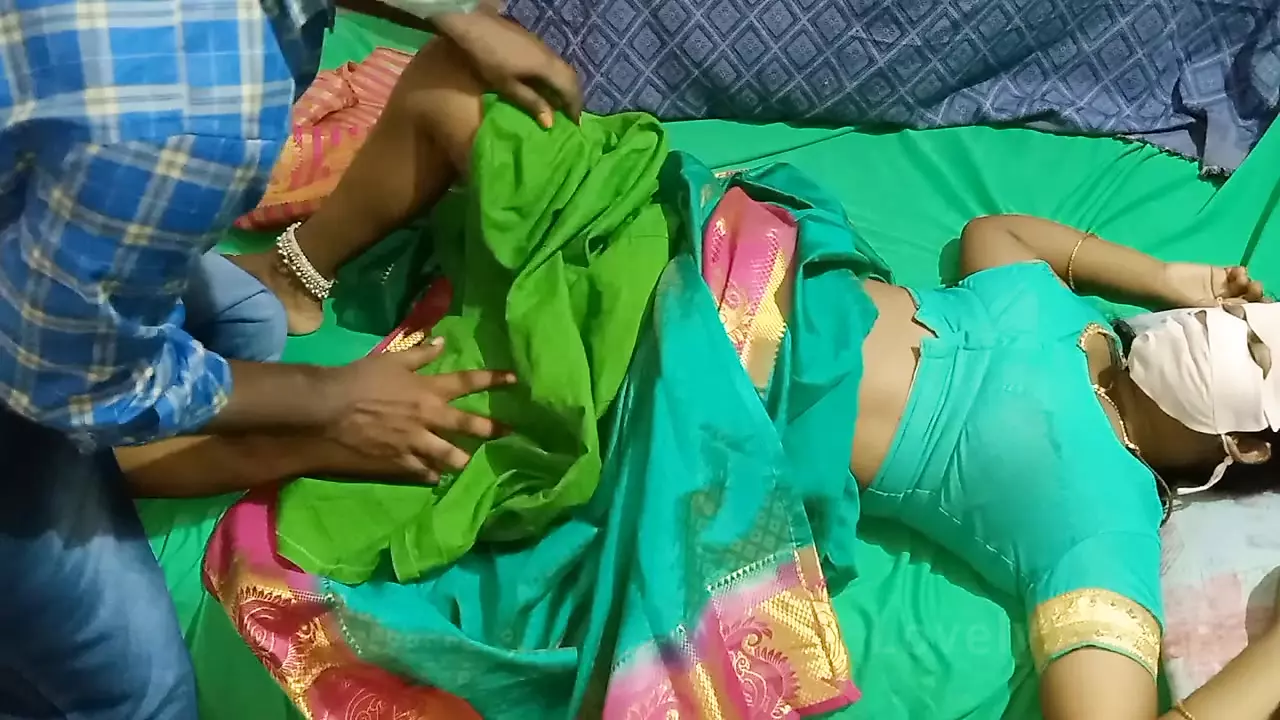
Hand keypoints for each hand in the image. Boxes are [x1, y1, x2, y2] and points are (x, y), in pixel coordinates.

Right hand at [322, 338, 514, 481]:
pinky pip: (423, 472)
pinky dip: (431, 473)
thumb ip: (421, 353)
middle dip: (493, 429)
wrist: (330, 408)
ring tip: (468, 461)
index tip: (515, 380)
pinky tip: (435, 476)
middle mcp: (429, 418)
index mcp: (429, 390)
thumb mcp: (392, 359)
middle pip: (469, 425)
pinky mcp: (400, 461)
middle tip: (510, 433)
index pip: (468, 383)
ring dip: (461, 458)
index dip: (493, 380)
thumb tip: (443, 341)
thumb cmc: (360, 378)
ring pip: (450, 455)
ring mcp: (416, 442)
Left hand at [434, 11, 581, 127]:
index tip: (576, 123)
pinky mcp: (534, 42)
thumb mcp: (507, 85)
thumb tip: (550, 122)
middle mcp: (550, 55)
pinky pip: (553, 62)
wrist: (475, 24)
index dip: (575, 106)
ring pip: (562, 68)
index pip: (570, 88)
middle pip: (570, 77)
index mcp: (546, 67)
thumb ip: (531, 102)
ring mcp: (542, 47)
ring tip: (560, 102)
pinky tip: (546, 85)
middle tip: (571, 113)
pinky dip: (555, 76)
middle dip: (573, 96)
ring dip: (565, 85)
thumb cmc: (489, 58)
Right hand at [1161, 262, 1265, 307]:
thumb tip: (1249, 313)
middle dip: (1255, 295)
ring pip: (1244, 286)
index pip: (1244, 315)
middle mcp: (1223, 304)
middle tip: (1254, 289)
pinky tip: (1237, 272)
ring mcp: (1221, 288)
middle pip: (1247, 300)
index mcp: (1220, 318)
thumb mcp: (1203, 314)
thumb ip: (1226, 313)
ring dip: (1248, 283)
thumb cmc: (1177, 305)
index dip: (1256, 310)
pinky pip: (1236, 272)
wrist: (1161, 284)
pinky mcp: (1217, 273)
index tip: (1262, 305)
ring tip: (1242, 280)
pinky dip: (1241, 272)